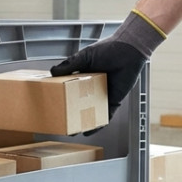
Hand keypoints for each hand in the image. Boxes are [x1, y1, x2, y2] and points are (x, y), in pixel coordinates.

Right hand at [50, 10, 164, 126]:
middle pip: (80, 103)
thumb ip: (69, 64)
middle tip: (60, 121)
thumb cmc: (108, 49)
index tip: (52, 104)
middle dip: (71, 113)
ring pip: (92, 112)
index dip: (62, 97)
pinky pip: (106, 116)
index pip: (70, 89)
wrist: (129, 50)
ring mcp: (104, 95)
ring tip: (72, 131)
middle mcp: (93, 88)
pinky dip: (98, 125)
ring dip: (83, 122)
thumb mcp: (84, 56)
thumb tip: (52, 72)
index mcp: (85, 77)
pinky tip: (89, 132)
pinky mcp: (114, 101)